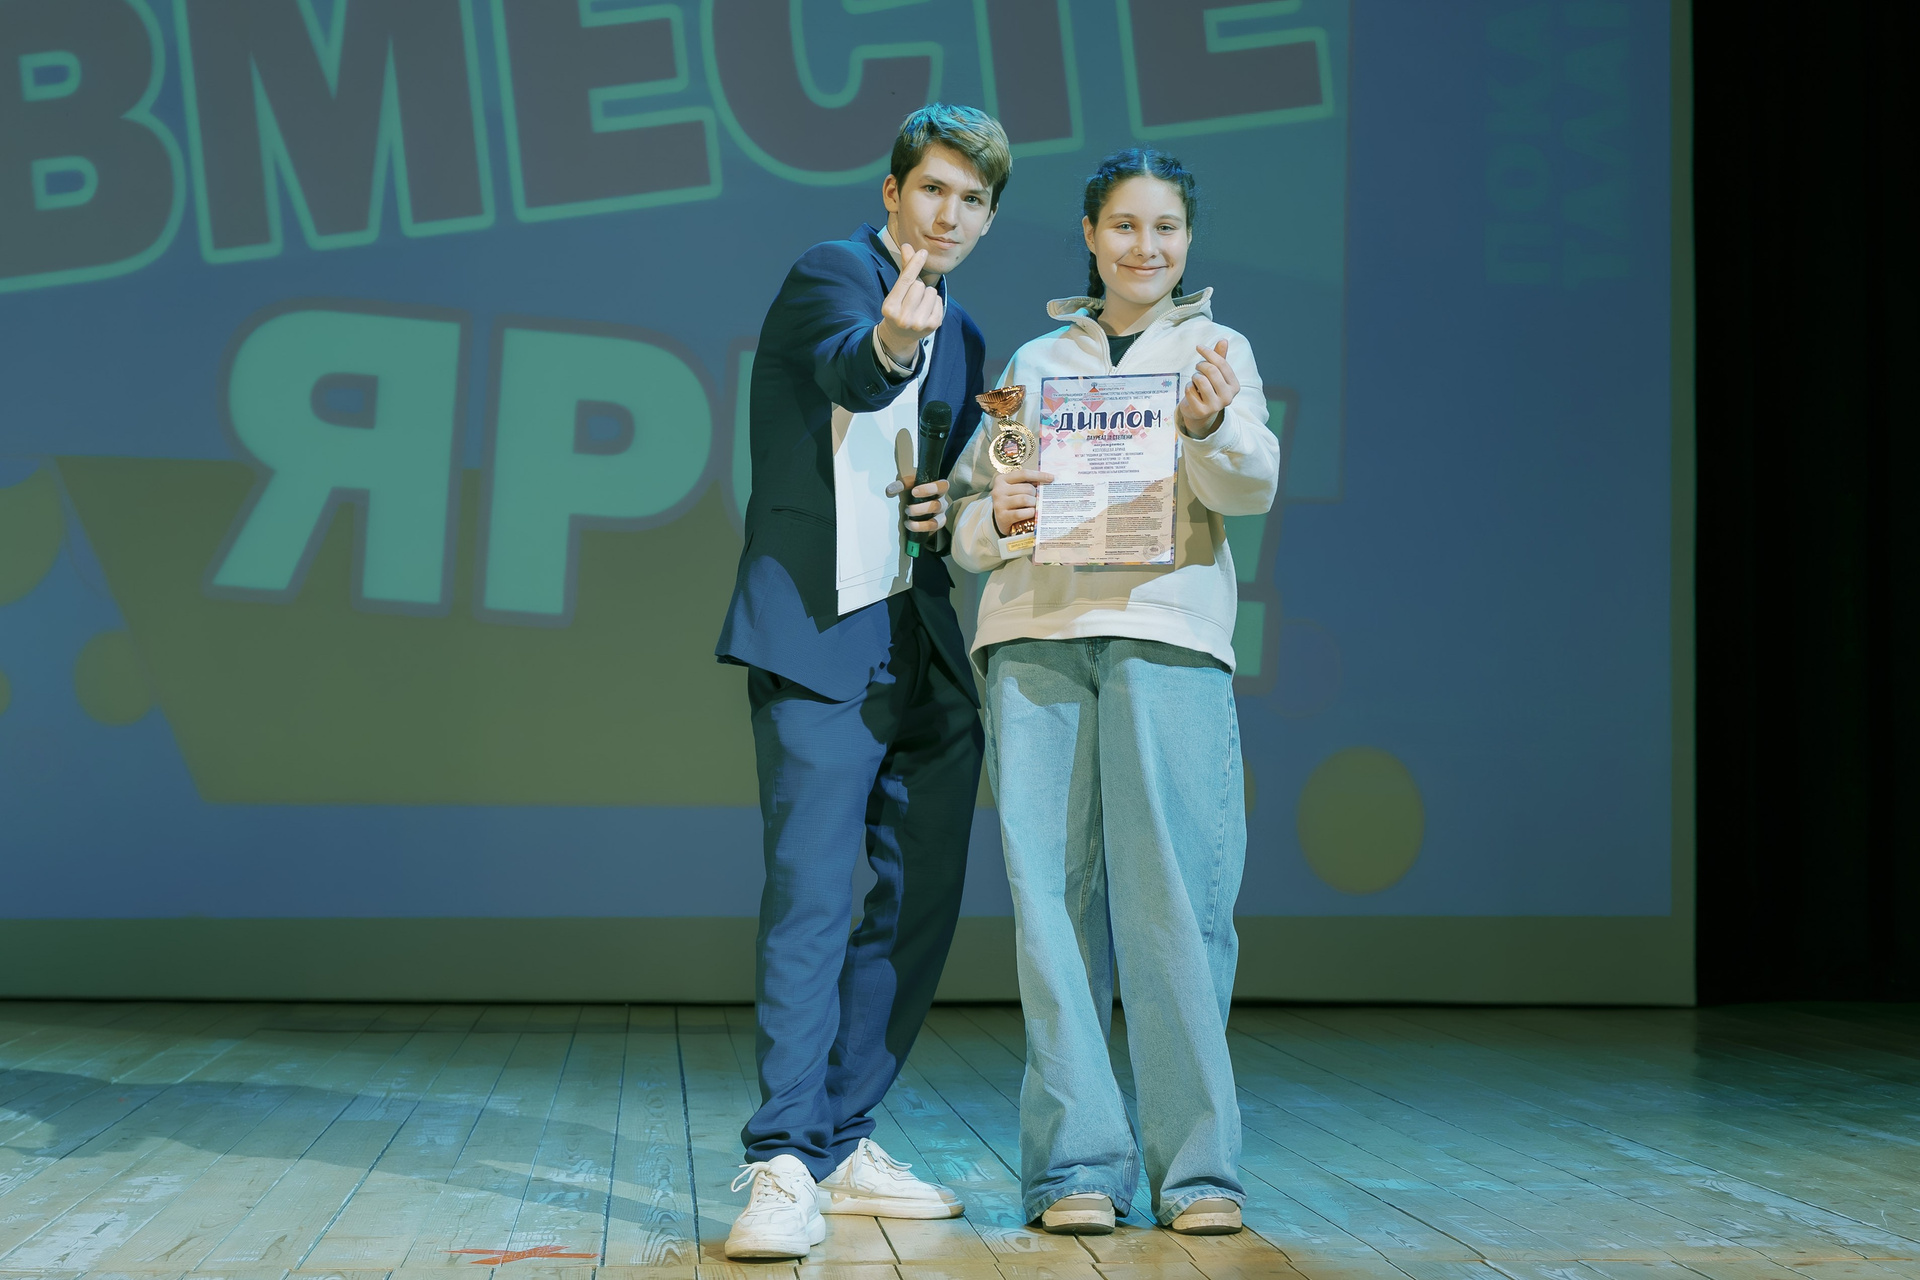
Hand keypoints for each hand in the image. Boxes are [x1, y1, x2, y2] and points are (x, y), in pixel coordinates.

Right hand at [875, 244, 943, 366]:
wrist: (900, 337)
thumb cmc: (899, 308)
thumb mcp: (896, 292)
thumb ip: (904, 269)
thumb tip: (907, 246)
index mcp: (890, 308)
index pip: (905, 281)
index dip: (914, 264)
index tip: (923, 252)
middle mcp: (903, 318)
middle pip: (920, 285)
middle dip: (918, 286)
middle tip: (912, 298)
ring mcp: (918, 324)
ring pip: (931, 292)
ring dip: (927, 294)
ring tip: (920, 305)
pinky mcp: (933, 326)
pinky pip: (940, 301)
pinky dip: (935, 302)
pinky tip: (927, 311)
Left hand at [886, 476, 949, 533]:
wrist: (917, 502)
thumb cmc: (916, 491)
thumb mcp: (910, 484)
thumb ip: (901, 484)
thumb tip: (890, 491)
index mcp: (939, 488)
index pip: (942, 486)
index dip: (930, 489)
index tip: (914, 492)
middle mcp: (942, 502)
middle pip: (937, 505)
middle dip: (921, 508)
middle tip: (908, 508)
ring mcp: (940, 515)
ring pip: (936, 521)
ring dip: (920, 522)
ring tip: (908, 520)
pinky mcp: (936, 526)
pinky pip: (931, 529)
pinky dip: (919, 527)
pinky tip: (909, 524)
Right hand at [991, 467, 1052, 536]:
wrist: (998, 520)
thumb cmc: (1010, 502)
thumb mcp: (1015, 489)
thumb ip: (1027, 483)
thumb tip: (1048, 479)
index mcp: (1002, 479)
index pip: (1024, 474)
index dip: (1039, 475)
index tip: (1052, 478)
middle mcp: (998, 490)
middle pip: (1027, 488)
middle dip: (1036, 494)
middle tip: (1038, 499)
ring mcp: (999, 503)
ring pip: (1025, 500)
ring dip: (1034, 504)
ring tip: (1035, 506)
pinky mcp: (1002, 517)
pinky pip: (1021, 513)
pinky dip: (1030, 513)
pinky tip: (1032, 513)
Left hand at [1177, 339, 1239, 437]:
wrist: (1199, 411)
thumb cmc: (1209, 387)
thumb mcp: (1216, 373)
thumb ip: (1220, 357)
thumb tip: (1223, 340)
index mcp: (1235, 386)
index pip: (1221, 363)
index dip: (1208, 352)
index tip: (1199, 347)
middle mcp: (1228, 397)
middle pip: (1211, 370)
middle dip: (1201, 365)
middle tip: (1197, 367)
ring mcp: (1215, 406)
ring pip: (1200, 379)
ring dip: (1194, 376)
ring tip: (1196, 380)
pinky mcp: (1201, 411)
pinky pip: (1189, 389)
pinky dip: (1188, 387)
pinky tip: (1192, 392)